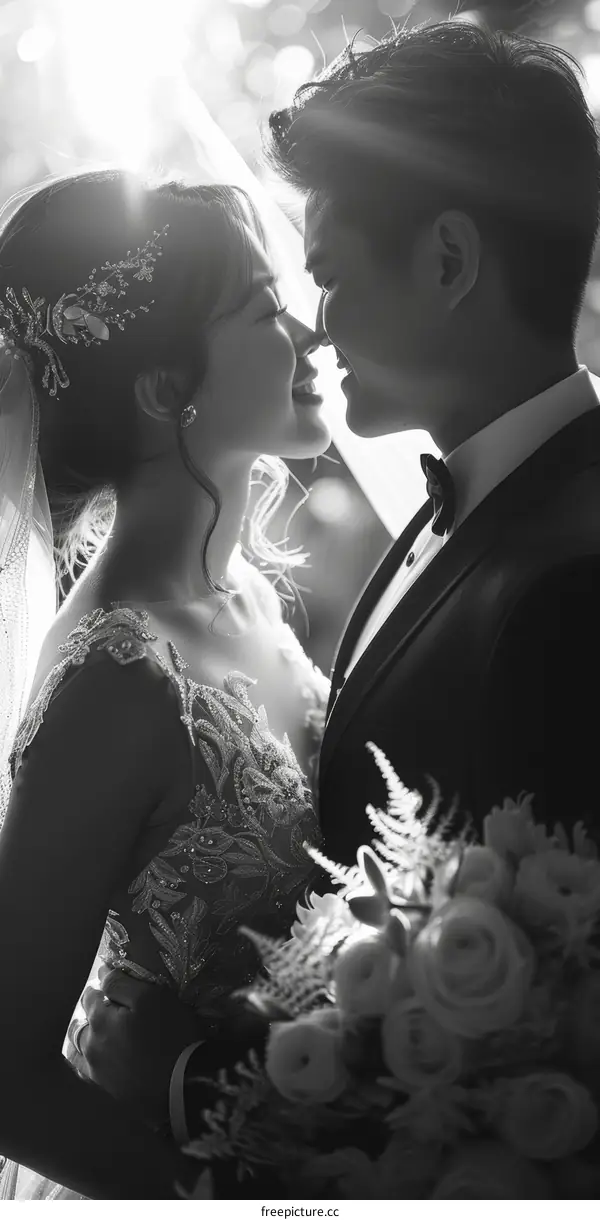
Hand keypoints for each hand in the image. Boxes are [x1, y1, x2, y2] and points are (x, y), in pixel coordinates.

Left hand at [67, 965, 202, 1128]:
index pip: (90, 997)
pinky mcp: (108, 1093)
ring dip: (85, 1040)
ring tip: (100, 1036)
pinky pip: (89, 1074)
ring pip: (78, 1052)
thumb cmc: (171, 1034)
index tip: (113, 985)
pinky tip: (103, 1061)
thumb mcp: (152, 997)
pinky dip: (90, 1063)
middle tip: (107, 1010)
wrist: (184, 1086)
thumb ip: (121, 984)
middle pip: (79, 1026)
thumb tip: (101, 973)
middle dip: (89, 1015)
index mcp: (100, 1022)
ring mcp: (97, 1074)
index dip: (101, 988)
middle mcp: (91, 1048)